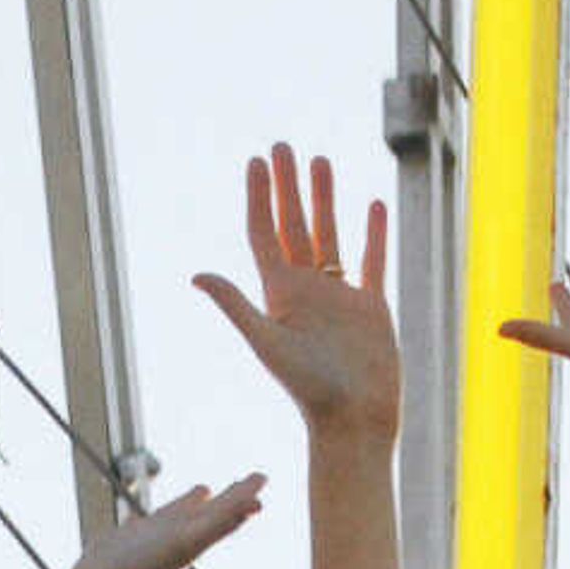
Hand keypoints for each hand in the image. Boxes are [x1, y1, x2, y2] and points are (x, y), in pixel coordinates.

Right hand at [62, 471, 268, 568]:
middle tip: (244, 482)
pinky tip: (137, 518)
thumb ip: (223, 520)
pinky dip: (143, 519)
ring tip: (203, 491)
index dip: (245, 494)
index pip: (227, 509)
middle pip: (209, 510)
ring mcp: (150, 539)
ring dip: (190, 503)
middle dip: (227, 496)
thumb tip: (258, 504)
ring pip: (176, 516)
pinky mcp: (124, 543)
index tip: (263, 477)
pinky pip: (138, 526)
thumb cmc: (147, 568)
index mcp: (195, 533)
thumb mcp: (190, 538)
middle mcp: (176, 535)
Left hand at [193, 145, 396, 435]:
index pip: (264, 234)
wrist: (354, 422)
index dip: (258, 197)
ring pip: (330, 236)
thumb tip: (197, 275)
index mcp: (279, 295)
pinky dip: (372, 233)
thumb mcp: (267, 342)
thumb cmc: (309, 390)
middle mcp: (306, 292)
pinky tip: (371, 205)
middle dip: (287, 186)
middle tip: (282, 146)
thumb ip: (235, 305)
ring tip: (320, 161)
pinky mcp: (371, 308)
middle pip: (293, 226)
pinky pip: (372, 261)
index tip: (257, 161)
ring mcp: (339, 298)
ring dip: (325, 200)